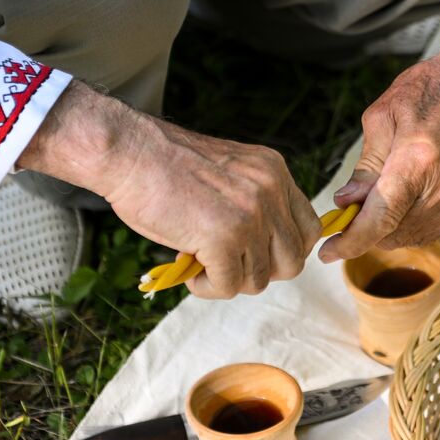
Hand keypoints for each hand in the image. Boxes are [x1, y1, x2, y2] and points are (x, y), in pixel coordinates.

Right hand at [18, 83, 322, 298]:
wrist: (130, 152)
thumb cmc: (165, 166)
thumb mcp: (228, 174)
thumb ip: (254, 203)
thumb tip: (263, 254)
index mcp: (274, 171)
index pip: (309, 229)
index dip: (283, 251)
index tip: (255, 254)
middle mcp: (270, 191)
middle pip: (293, 260)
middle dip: (260, 272)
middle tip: (228, 264)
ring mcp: (250, 216)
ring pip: (259, 279)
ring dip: (229, 281)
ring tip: (201, 264)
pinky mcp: (224, 239)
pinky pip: (229, 286)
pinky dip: (208, 287)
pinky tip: (190, 271)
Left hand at [318, 30, 439, 261]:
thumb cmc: (432, 90)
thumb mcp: (384, 116)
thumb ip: (365, 167)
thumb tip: (346, 203)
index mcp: (419, 161)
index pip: (379, 220)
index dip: (349, 242)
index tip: (326, 252)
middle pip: (390, 234)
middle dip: (363, 229)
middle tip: (350, 207)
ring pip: (406, 238)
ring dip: (385, 228)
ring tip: (380, 195)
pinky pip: (426, 232)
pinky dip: (406, 224)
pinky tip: (402, 198)